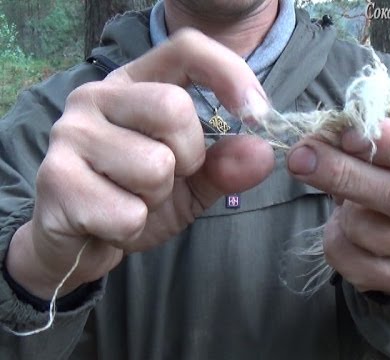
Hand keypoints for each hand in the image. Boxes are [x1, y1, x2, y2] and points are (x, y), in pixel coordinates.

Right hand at [6, 29, 273, 298]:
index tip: (256, 113)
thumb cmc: (135, 199)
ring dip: (156, 200)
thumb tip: (263, 153)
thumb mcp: (190, 184)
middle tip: (166, 178)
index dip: (228, 73)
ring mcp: (70, 134)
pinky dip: (132, 228)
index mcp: (132, 86)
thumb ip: (226, 166)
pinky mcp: (56, 179)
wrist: (80, 241)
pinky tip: (109, 222)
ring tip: (131, 200)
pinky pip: (129, 213)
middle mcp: (95, 97)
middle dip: (188, 158)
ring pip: (155, 167)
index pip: (185, 49)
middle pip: (175, 108)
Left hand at [287, 119, 389, 292]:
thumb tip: (310, 148)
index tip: (349, 135)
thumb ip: (350, 142)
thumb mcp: (376, 150)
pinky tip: (343, 229)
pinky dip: (332, 238)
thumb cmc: (384, 174)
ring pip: (365, 230)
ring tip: (344, 204)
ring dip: (339, 212)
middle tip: (301, 158)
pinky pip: (348, 258)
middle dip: (342, 174)